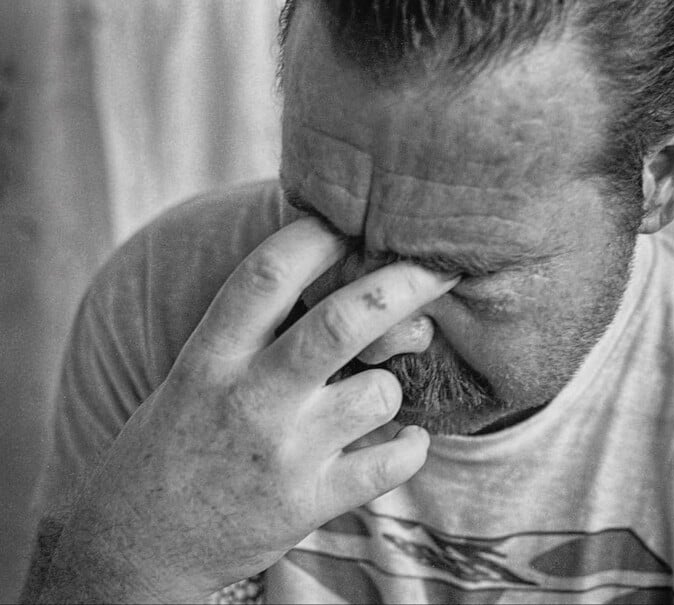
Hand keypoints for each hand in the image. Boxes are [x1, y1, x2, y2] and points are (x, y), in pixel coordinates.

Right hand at [43, 218, 457, 602]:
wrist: (139, 545)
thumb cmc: (174, 446)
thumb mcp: (193, 375)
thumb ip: (253, 335)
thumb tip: (334, 284)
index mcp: (212, 357)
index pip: (267, 275)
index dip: (318, 235)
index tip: (356, 217)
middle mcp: (250, 398)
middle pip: (343, 323)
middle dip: (403, 285)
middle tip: (444, 266)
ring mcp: (282, 454)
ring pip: (379, 392)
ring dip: (393, 384)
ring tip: (378, 392)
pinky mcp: (307, 503)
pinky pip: (391, 464)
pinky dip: (412, 448)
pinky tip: (407, 441)